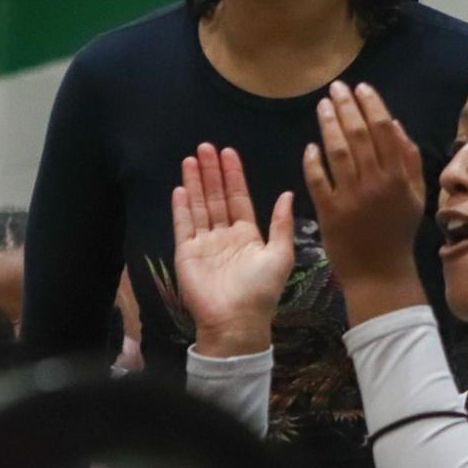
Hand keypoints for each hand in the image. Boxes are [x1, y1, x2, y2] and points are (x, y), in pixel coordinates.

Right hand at [171, 143, 295, 357]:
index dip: (234, 176)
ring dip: (195, 183)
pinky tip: (180, 187)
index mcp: (247, 235)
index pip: (238, 198)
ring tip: (191, 159)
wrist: (236, 321)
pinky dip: (181, 207)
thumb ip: (281, 224)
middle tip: (206, 147)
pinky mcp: (186, 253)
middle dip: (211, 172)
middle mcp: (224, 236)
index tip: (229, 153)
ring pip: (198, 206)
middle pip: (216, 197)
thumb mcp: (280, 255)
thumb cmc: (261, 290)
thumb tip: (287, 193)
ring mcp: (204, 244)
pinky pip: (183, 225)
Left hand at [303, 82, 428, 311]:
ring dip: (328, 125)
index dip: (371, 105)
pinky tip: (310, 146)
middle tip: (336, 88)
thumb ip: (409, 159)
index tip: (361, 87)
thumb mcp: (416, 195)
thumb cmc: (398, 231)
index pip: (383, 130)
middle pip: (358, 136)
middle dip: (347, 107)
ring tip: (323, 105)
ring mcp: (350, 197)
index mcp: (398, 177)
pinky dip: (313, 161)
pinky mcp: (329, 212)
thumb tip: (396, 124)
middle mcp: (375, 183)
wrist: (381, 272)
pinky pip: (318, 181)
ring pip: (337, 153)